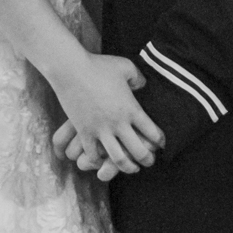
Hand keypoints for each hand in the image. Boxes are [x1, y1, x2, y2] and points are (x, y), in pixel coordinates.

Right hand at [50, 55, 164, 182]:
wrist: (70, 69)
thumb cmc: (99, 65)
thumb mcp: (125, 67)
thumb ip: (138, 78)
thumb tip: (143, 86)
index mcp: (131, 108)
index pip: (154, 132)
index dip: (161, 141)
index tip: (162, 143)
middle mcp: (118, 123)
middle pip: (139, 151)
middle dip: (147, 159)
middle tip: (150, 161)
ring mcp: (100, 129)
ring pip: (118, 159)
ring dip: (126, 167)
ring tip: (130, 167)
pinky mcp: (84, 132)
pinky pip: (93, 154)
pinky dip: (98, 160)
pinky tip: (102, 160)